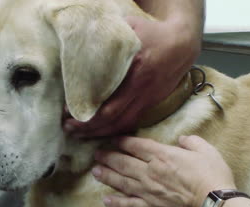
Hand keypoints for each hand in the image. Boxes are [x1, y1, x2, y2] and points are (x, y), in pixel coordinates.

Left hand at [63, 16, 200, 136]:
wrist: (182, 44)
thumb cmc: (152, 34)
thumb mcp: (130, 29)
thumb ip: (107, 39)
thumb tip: (81, 46)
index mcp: (136, 71)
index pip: (108, 100)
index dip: (87, 110)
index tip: (67, 111)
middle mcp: (142, 90)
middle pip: (112, 118)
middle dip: (87, 127)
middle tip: (67, 128)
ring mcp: (148, 100)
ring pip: (122, 125)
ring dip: (99, 133)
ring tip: (78, 134)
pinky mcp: (151, 104)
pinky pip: (131, 123)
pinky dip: (114, 131)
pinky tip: (99, 133)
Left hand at [92, 135, 235, 206]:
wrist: (215, 206)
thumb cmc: (212, 176)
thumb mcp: (206, 150)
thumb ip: (191, 142)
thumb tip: (182, 139)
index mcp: (161, 156)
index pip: (135, 146)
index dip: (122, 141)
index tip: (112, 139)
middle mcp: (149, 172)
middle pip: (123, 162)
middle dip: (108, 157)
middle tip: (96, 155)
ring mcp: (148, 191)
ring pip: (121, 182)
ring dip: (106, 176)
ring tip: (95, 171)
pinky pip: (129, 205)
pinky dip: (116, 203)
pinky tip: (106, 201)